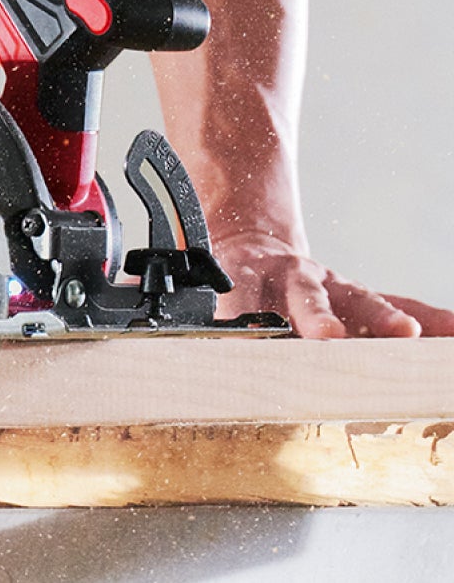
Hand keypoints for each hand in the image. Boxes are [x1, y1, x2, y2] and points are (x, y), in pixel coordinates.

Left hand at [212, 232, 453, 337]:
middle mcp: (295, 281)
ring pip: (358, 299)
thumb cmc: (235, 286)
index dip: (242, 320)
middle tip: (327, 336)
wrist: (252, 249)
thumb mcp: (210, 298)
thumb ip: (209, 329)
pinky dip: (428, 321)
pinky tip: (451, 333)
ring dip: (380, 318)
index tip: (246, 338)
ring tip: (406, 333)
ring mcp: (331, 288)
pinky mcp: (359, 299)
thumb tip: (178, 354)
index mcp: (249, 283)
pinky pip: (399, 306)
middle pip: (305, 298)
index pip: (244, 304)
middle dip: (317, 318)